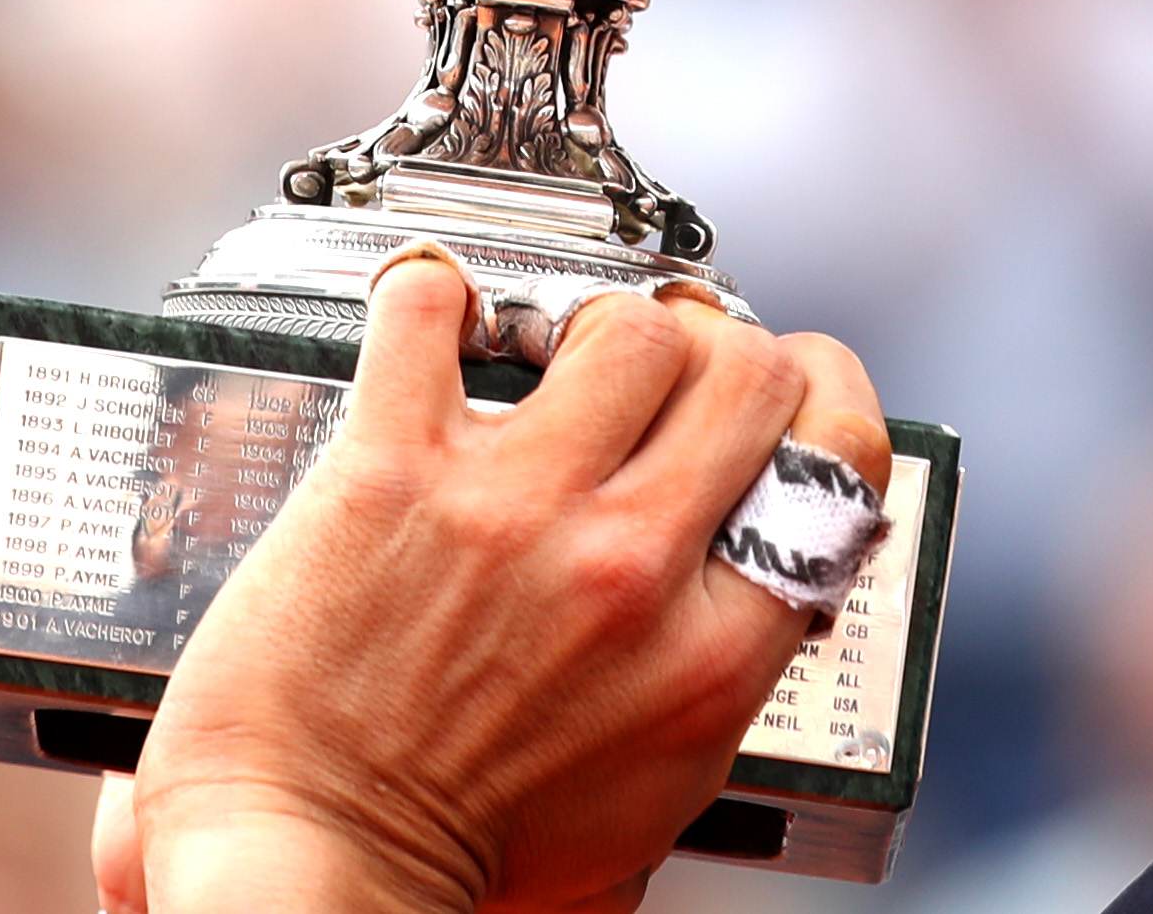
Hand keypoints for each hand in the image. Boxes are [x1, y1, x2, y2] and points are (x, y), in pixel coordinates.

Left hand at [91, 259, 890, 913]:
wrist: (313, 873)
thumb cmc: (463, 862)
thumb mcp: (655, 797)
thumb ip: (714, 681)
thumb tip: (748, 591)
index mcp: (709, 654)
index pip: (839, 455)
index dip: (824, 394)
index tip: (792, 382)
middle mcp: (628, 566)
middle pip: (748, 368)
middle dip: (721, 349)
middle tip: (672, 366)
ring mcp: (513, 508)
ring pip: (628, 324)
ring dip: (600, 323)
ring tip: (555, 353)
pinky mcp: (393, 472)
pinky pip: (437, 316)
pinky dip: (437, 296)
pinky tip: (439, 319)